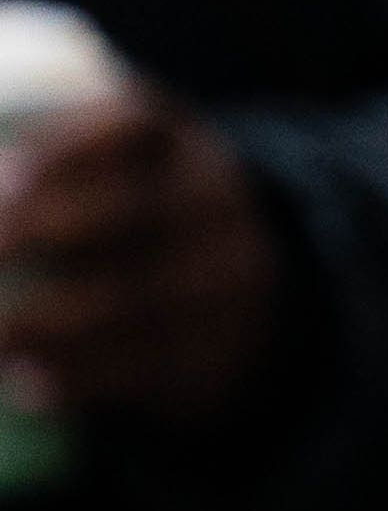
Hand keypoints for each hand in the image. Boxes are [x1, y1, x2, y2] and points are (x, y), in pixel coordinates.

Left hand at [0, 87, 280, 427]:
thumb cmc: (129, 217)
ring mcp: (219, 280)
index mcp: (176, 146)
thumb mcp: (117, 171)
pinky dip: (79, 379)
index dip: (67, 149)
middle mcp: (210, 205)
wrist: (241, 291)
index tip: (1, 174)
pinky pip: (147, 366)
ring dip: (43, 322)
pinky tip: (25, 384)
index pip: (135, 125)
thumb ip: (48, 171)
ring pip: (134, 298)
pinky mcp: (211, 350)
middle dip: (42, 229)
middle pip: (132, 211)